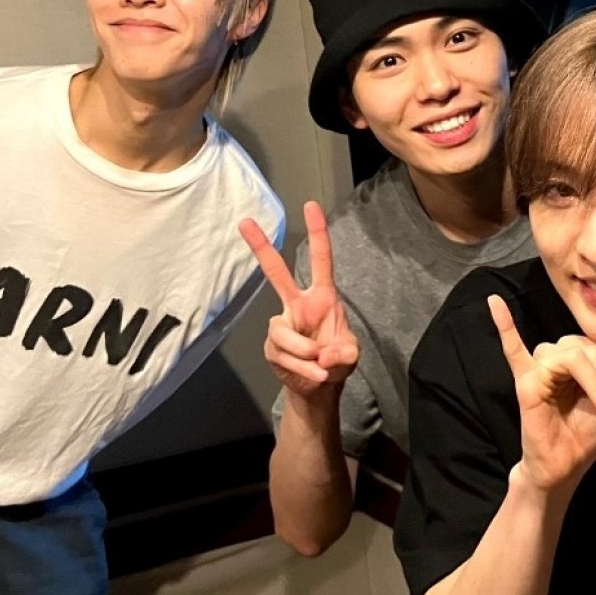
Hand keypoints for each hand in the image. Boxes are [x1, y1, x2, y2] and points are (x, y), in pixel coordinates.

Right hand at [240, 201, 359, 398]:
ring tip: (321, 366)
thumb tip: (324, 353)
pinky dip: (301, 368)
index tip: (310, 206)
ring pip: (285, 333)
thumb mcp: (350, 356)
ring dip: (306, 354)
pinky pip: (284, 355)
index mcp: (322, 298)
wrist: (318, 388)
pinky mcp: (271, 346)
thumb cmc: (336, 361)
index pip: (321, 260)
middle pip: (277, 272)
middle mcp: (298, 305)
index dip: (317, 233)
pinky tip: (312, 374)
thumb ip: (344, 353)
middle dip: (260, 247)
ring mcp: (282, 325)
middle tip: (245, 222)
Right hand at [488, 295, 595, 494]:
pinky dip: (504, 325)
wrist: (565, 466)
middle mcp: (560, 354)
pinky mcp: (527, 380)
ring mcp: (541, 365)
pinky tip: (496, 303)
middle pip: (592, 347)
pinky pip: (514, 349)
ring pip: (575, 354)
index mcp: (582, 356)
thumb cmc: (586, 434)